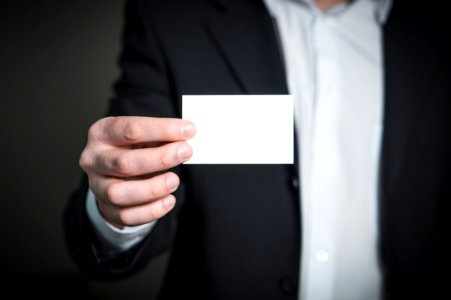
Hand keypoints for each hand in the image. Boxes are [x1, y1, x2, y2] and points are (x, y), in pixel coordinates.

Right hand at [79, 116, 194, 227]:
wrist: (116, 173)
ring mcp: (98, 186)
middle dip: (160, 158)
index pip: (131, 129)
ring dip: (152, 189)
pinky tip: (169, 200)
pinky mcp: (107, 209)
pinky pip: (127, 216)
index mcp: (102, 133)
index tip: (189, 130)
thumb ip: (162, 136)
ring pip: (119, 194)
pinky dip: (151, 210)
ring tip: (174, 181)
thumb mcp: (144, 135)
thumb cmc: (134, 148)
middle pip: (124, 163)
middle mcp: (94, 159)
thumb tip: (188, 137)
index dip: (162, 129)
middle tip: (186, 152)